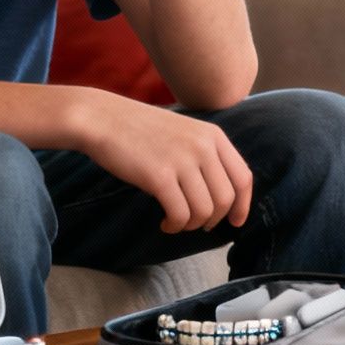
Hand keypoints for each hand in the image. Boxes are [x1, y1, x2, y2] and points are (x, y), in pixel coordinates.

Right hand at [71, 91, 252, 233]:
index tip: (235, 222)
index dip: (242, 205)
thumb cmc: (139, 129)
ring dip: (191, 224)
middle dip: (213, 219)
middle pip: (225, 199)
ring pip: (204, 211)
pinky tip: (164, 223)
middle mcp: (203, 146)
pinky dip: (175, 226)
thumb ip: (205, 154)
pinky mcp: (159, 176)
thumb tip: (221, 195)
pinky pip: (180, 215)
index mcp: (213, 135)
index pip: (243, 178)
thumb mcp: (184, 132)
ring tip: (176, 221)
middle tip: (195, 224)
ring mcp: (182, 160)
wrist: (102, 118)